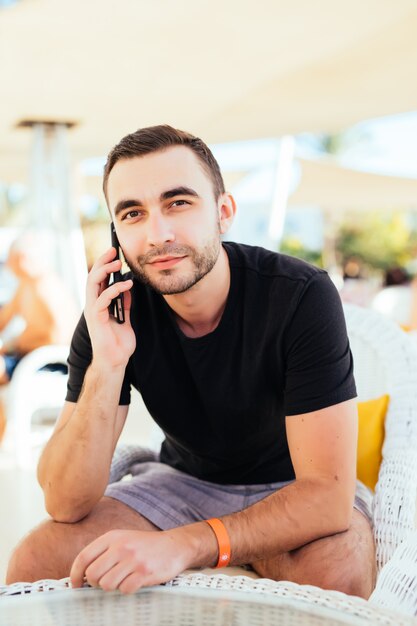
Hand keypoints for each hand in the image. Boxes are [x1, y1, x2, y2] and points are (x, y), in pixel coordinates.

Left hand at [70, 529, 194, 593]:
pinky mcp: (145, 572)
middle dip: (95, 584)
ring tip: (122, 580)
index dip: (75, 574)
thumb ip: (103, 552)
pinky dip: (127, 589)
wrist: (174, 545)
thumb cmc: (144, 545)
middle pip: (92, 575)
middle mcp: (121, 546)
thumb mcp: (122, 539)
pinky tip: (134, 581)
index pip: (84, 557)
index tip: (75, 585)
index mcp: (112, 537)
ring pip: (107, 585)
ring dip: (112, 587)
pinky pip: (125, 590)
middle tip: (104, 582)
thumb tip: (81, 574)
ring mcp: (133, 560)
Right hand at [84, 247, 135, 368]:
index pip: (99, 279)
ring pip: (93, 284)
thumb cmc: (118, 343)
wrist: (115, 362)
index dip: (104, 265)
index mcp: (99, 304)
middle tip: (113, 251)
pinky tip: (126, 285)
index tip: (114, 253)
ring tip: (117, 264)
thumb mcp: (126, 318)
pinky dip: (114, 290)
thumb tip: (127, 288)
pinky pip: (102, 300)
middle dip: (102, 262)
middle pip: (93, 277)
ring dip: (104, 271)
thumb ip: (124, 303)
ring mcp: (93, 311)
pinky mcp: (96, 319)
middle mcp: (93, 305)